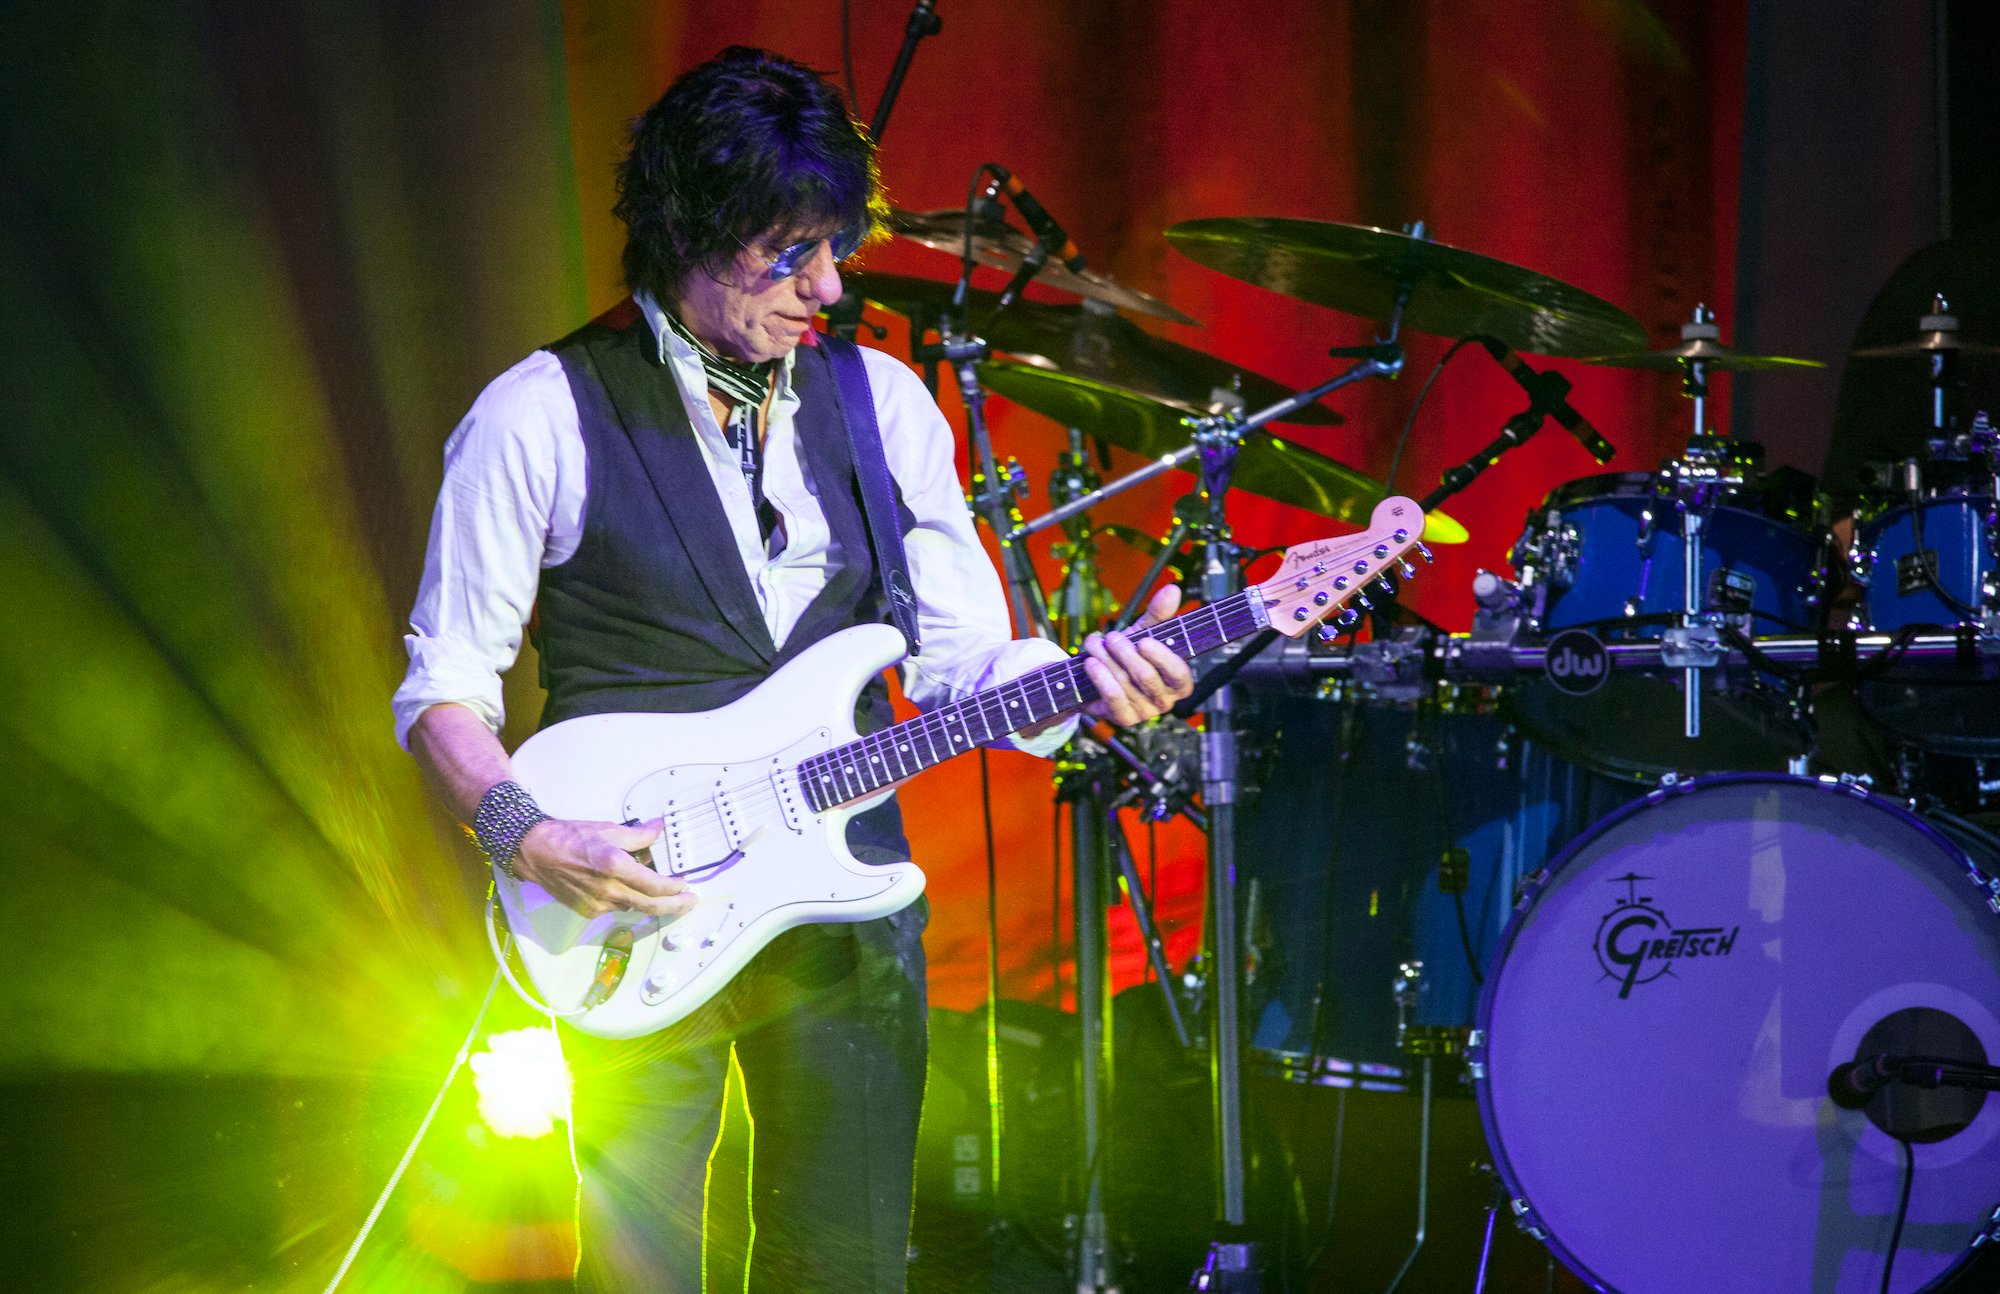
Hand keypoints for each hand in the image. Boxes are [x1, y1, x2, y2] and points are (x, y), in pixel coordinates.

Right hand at [512, 817, 697, 919]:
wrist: (534, 852)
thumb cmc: (567, 837)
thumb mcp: (608, 829)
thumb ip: (638, 835)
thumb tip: (658, 829)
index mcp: (615, 867)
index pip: (655, 886)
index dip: (675, 888)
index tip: (684, 883)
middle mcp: (608, 890)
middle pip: (650, 906)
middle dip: (675, 906)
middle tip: (690, 902)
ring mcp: (597, 904)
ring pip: (632, 906)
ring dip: (647, 899)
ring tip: (651, 883)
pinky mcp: (588, 911)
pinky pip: (615, 906)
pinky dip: (625, 897)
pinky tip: (622, 884)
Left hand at [1080, 585, 1195, 726]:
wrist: (1098, 679)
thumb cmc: (1127, 655)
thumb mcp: (1144, 633)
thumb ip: (1159, 614)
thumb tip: (1172, 589)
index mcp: (1178, 681)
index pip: (1178, 673)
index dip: (1162, 658)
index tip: (1144, 641)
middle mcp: (1165, 700)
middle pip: (1146, 676)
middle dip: (1125, 652)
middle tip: (1111, 637)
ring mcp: (1145, 712)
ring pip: (1125, 683)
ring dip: (1106, 659)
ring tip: (1093, 643)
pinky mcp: (1124, 719)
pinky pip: (1113, 698)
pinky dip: (1100, 677)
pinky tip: (1090, 662)